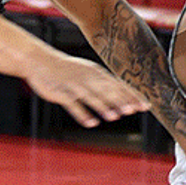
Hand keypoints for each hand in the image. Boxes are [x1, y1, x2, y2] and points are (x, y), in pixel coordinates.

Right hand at [24, 51, 147, 127]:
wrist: (39, 61)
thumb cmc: (68, 69)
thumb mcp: (88, 71)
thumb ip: (104, 83)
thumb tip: (123, 94)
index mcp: (97, 73)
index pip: (119, 85)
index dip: (132, 96)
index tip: (146, 106)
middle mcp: (88, 78)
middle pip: (108, 91)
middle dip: (121, 100)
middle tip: (134, 110)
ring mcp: (74, 85)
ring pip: (91, 97)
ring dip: (104, 106)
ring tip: (115, 116)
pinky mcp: (61, 93)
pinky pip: (73, 105)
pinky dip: (82, 114)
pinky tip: (92, 123)